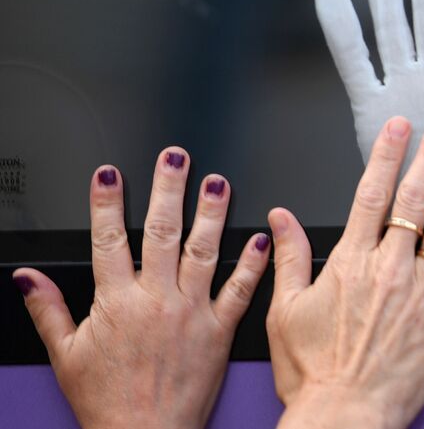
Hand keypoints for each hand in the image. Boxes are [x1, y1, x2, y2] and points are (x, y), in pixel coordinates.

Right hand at [13, 150, 269, 428]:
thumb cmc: (107, 402)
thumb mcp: (66, 355)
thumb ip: (48, 310)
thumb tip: (27, 277)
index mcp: (116, 303)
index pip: (108, 240)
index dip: (107, 203)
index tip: (110, 174)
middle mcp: (156, 301)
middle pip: (162, 233)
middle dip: (168, 190)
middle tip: (176, 157)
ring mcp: (191, 313)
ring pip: (204, 251)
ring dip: (212, 213)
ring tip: (218, 181)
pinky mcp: (220, 331)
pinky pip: (240, 290)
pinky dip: (252, 263)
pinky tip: (261, 237)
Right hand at [268, 111, 423, 428]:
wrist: (340, 418)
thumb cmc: (311, 373)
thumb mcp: (284, 311)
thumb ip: (289, 257)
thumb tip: (280, 217)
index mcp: (350, 263)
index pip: (371, 195)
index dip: (387, 155)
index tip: (400, 125)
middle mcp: (389, 271)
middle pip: (414, 201)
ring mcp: (420, 297)